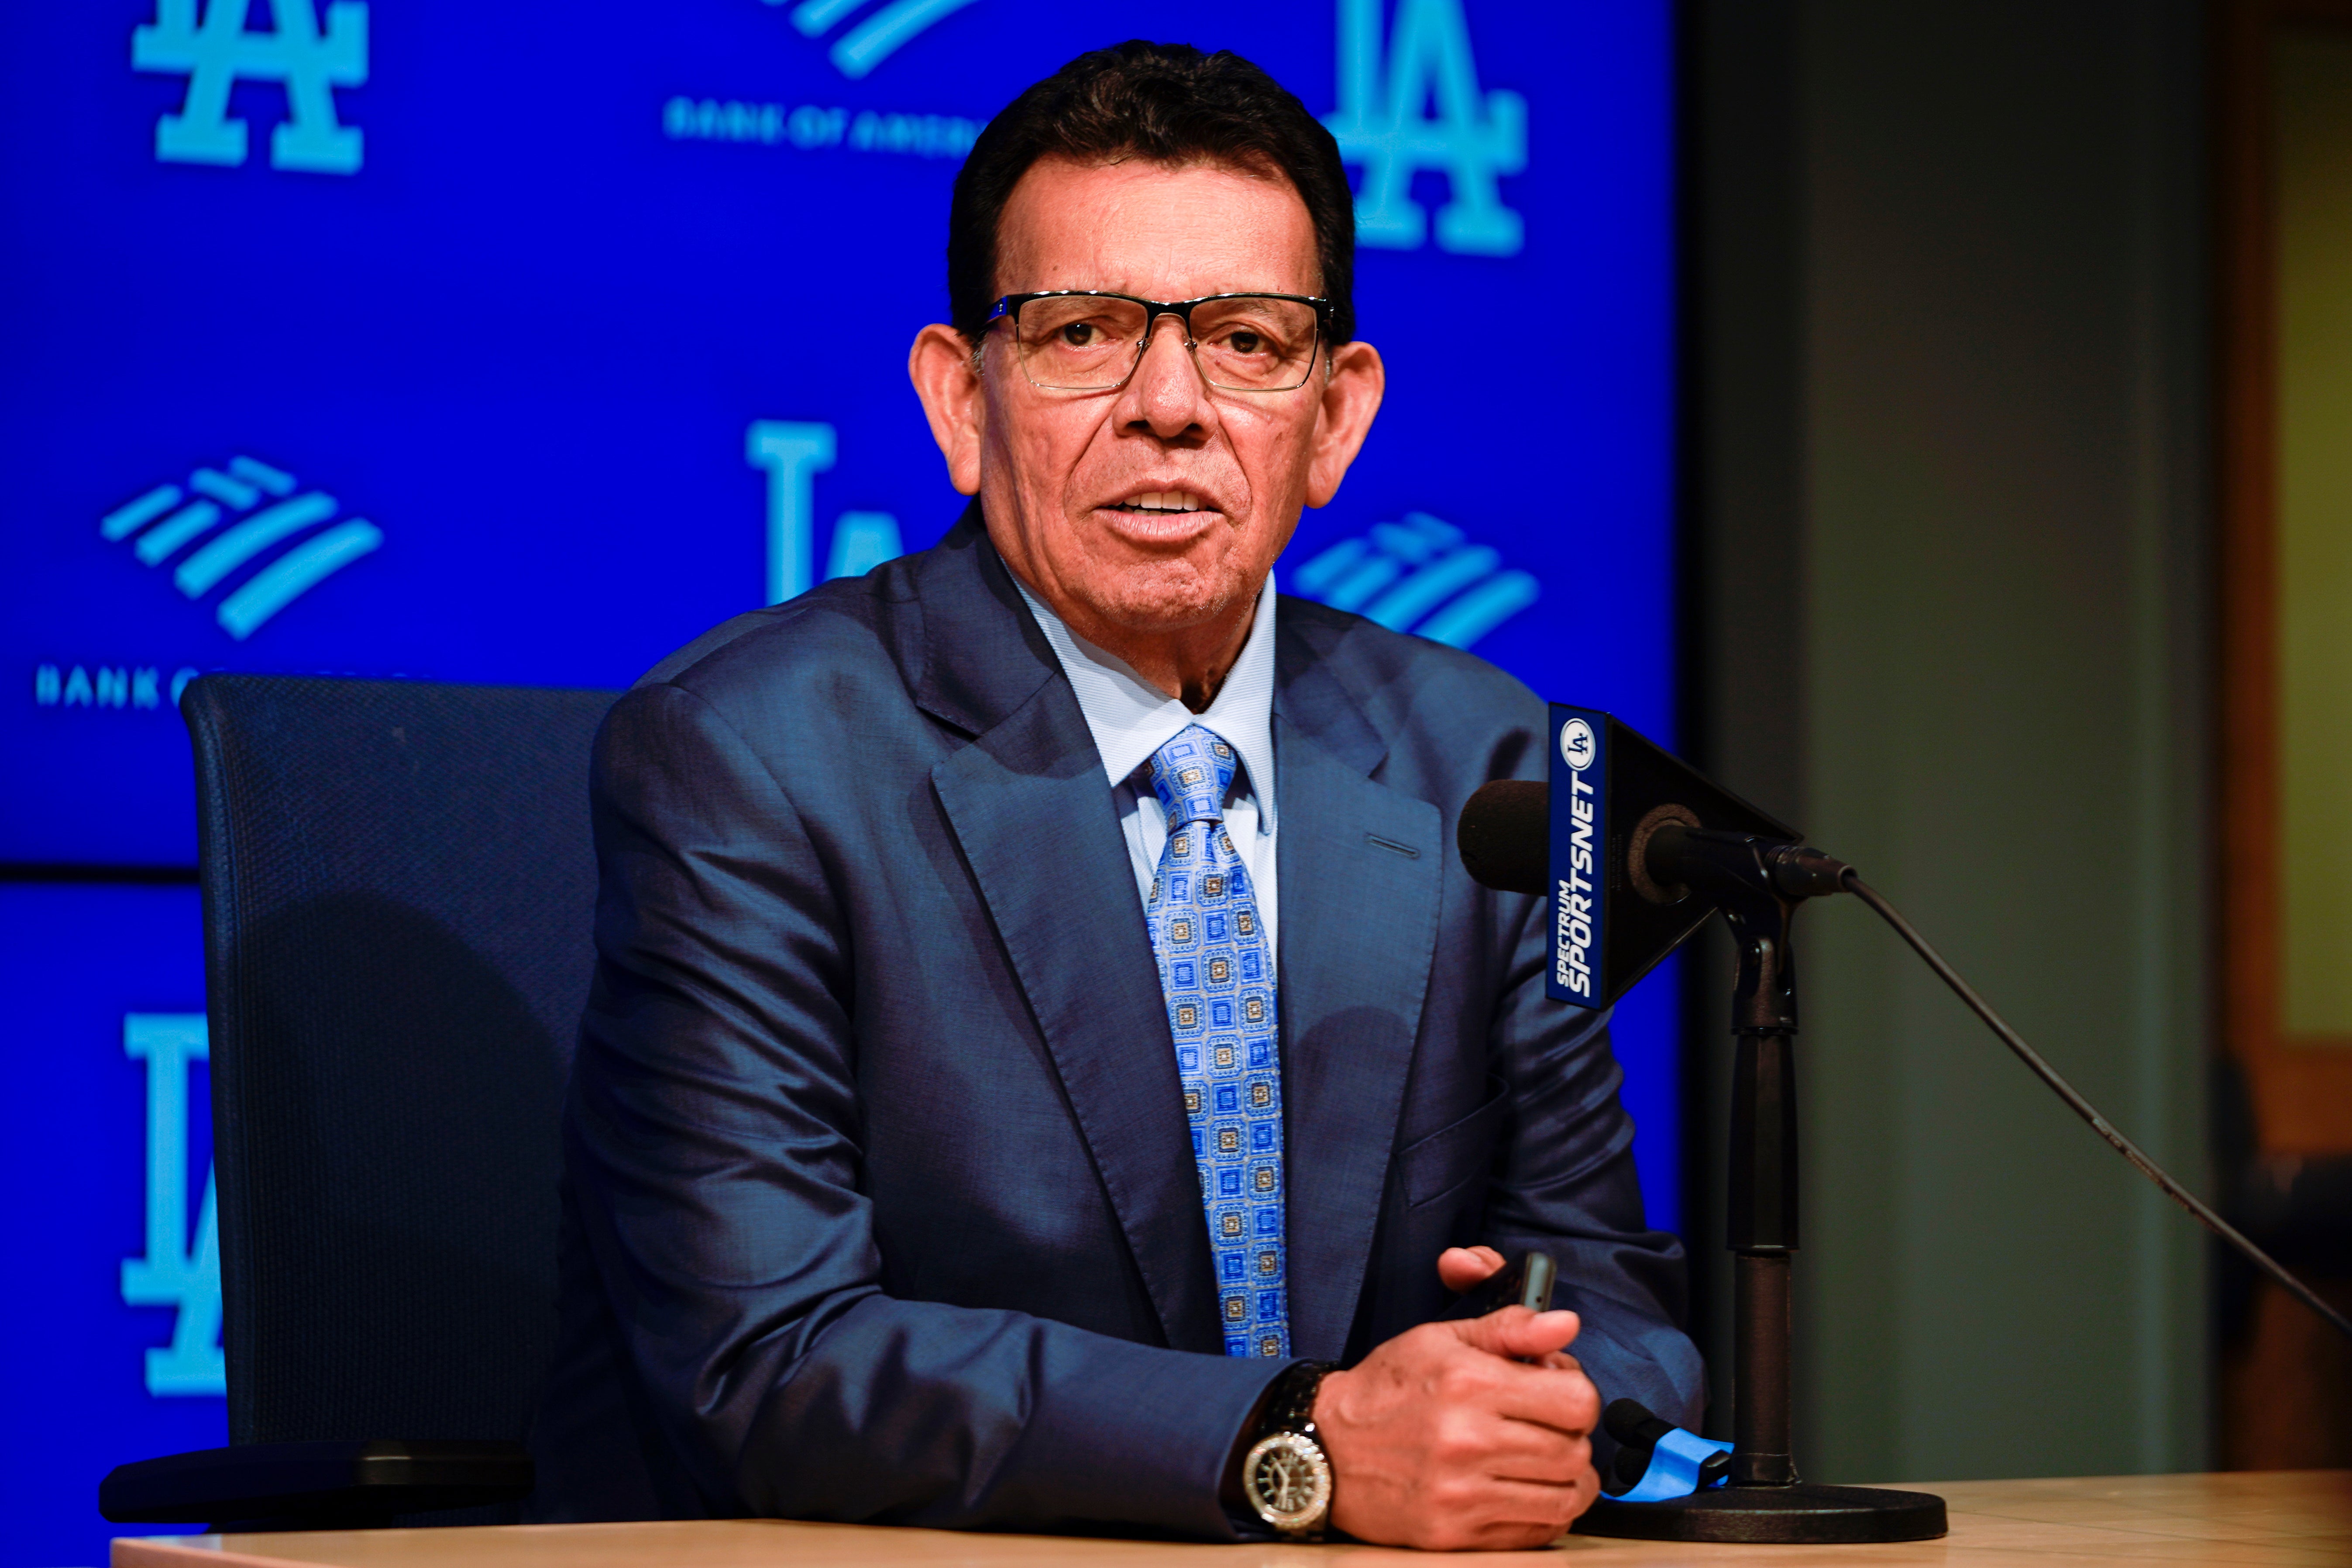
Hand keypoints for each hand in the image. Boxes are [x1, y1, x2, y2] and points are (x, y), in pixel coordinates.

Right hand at [1311, 1247, 1601, 1549]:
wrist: (1326, 1448)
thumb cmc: (1385, 1390)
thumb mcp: (1440, 1340)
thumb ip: (1510, 1329)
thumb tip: (1566, 1324)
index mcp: (1469, 1384)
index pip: (1577, 1400)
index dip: (1578, 1393)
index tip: (1558, 1392)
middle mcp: (1468, 1441)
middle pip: (1575, 1451)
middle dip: (1572, 1436)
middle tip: (1549, 1427)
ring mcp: (1462, 1494)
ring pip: (1564, 1497)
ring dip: (1567, 1479)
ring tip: (1545, 1462)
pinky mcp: (1456, 1534)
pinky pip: (1535, 1532)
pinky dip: (1543, 1513)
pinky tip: (1524, 1490)